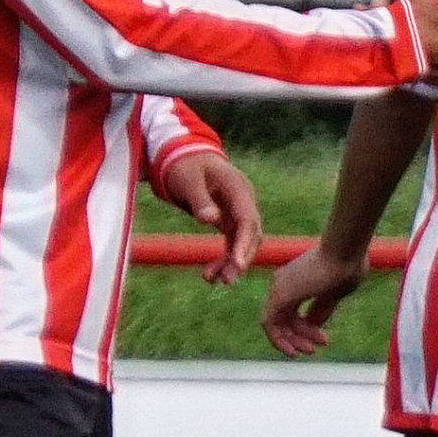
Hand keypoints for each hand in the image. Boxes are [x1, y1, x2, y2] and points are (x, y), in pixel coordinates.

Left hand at [161, 151, 260, 284]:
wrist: (185, 155)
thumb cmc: (186, 165)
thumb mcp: (188, 179)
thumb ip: (200, 200)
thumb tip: (211, 220)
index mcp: (238, 188)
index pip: (248, 220)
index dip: (245, 243)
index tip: (237, 264)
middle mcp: (244, 201)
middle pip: (252, 235)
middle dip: (241, 258)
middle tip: (226, 280)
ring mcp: (238, 211)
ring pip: (243, 242)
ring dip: (232, 262)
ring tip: (212, 280)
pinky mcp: (230, 219)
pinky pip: (232, 242)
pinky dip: (224, 257)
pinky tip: (210, 273)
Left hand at [263, 240, 371, 356]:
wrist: (345, 249)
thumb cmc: (347, 265)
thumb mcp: (334, 293)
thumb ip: (322, 309)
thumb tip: (314, 325)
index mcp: (296, 281)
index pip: (293, 312)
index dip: (307, 329)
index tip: (324, 338)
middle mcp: (283, 283)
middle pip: (284, 319)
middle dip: (300, 336)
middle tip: (317, 348)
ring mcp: (279, 288)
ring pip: (277, 323)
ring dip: (292, 341)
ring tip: (311, 350)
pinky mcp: (278, 296)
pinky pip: (269, 324)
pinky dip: (278, 340)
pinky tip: (293, 351)